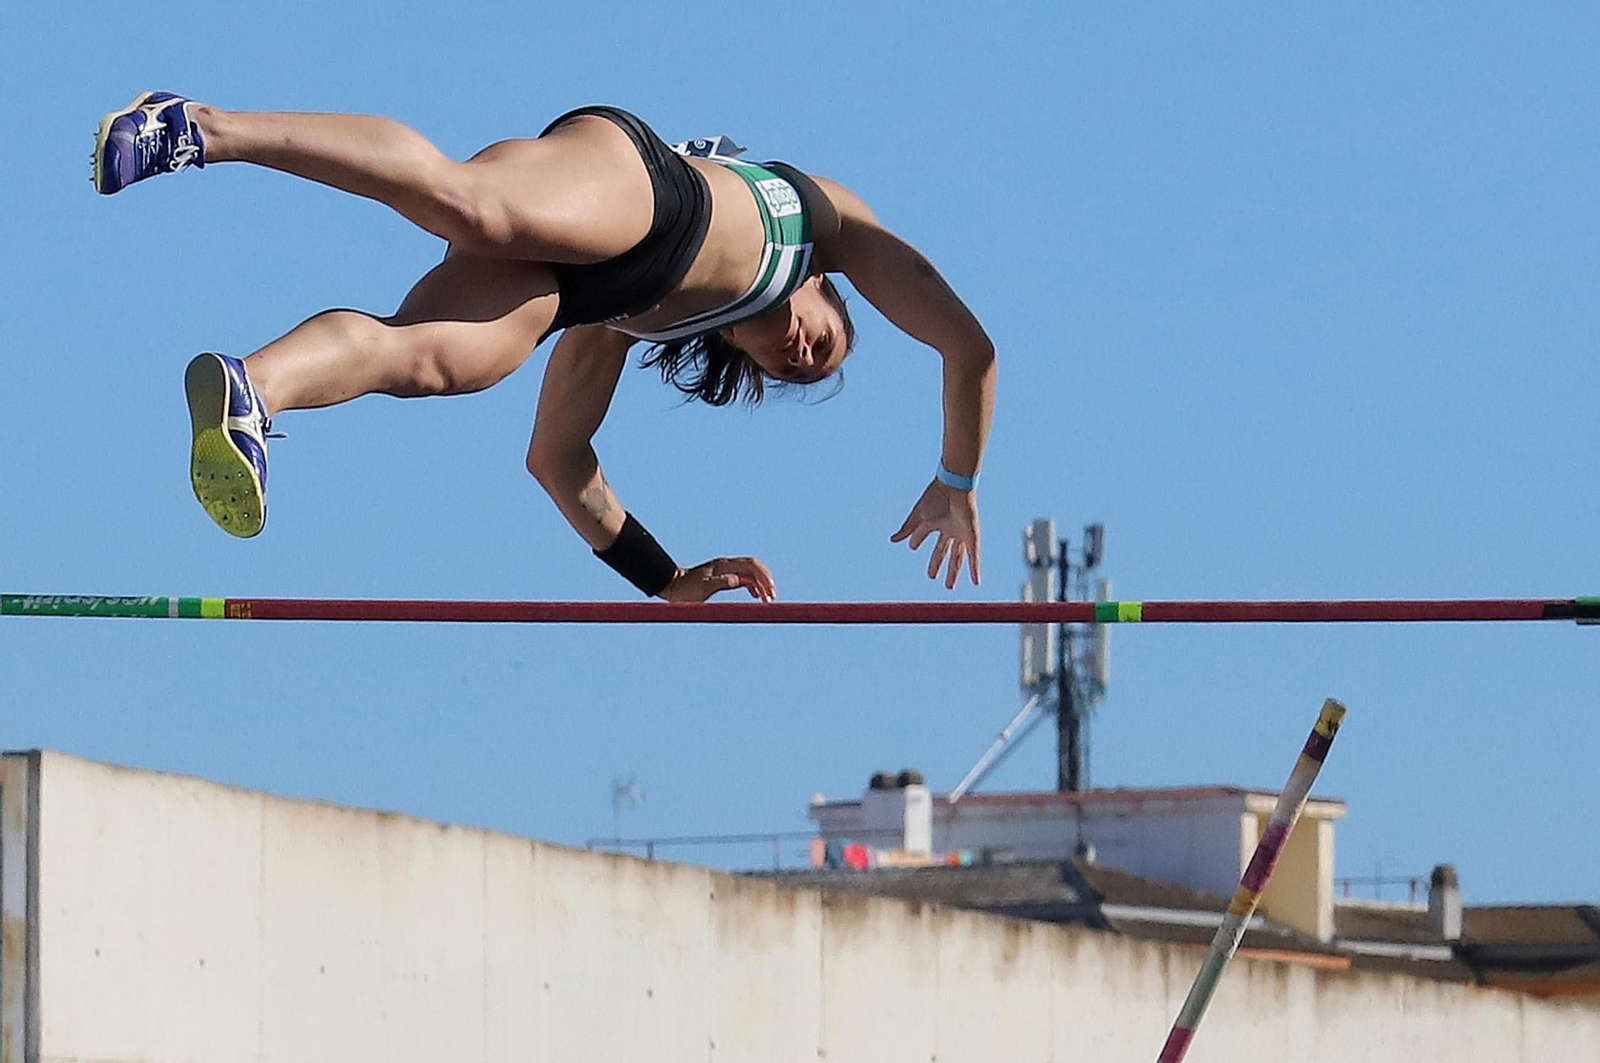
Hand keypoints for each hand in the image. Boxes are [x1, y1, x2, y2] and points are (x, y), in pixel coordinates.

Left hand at [659, 556, 777, 601]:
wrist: (671, 586)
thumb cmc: (685, 589)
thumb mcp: (703, 588)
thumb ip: (721, 583)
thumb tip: (739, 580)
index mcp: (724, 565)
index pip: (750, 565)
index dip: (763, 576)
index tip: (770, 591)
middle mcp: (726, 565)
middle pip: (754, 566)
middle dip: (766, 579)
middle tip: (772, 596)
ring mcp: (725, 570)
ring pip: (750, 572)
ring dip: (760, 583)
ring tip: (767, 598)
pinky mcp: (723, 576)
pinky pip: (743, 578)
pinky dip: (752, 585)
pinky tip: (755, 595)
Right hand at [890, 480, 981, 587]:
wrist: (954, 487)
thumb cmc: (937, 497)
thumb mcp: (919, 516)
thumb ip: (908, 529)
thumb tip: (893, 540)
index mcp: (936, 521)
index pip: (925, 534)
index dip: (918, 540)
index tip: (913, 546)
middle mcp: (950, 528)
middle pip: (944, 551)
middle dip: (938, 564)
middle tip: (931, 577)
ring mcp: (962, 533)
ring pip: (958, 557)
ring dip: (953, 572)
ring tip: (949, 586)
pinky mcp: (972, 536)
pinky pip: (974, 556)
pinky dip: (974, 569)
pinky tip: (976, 581)